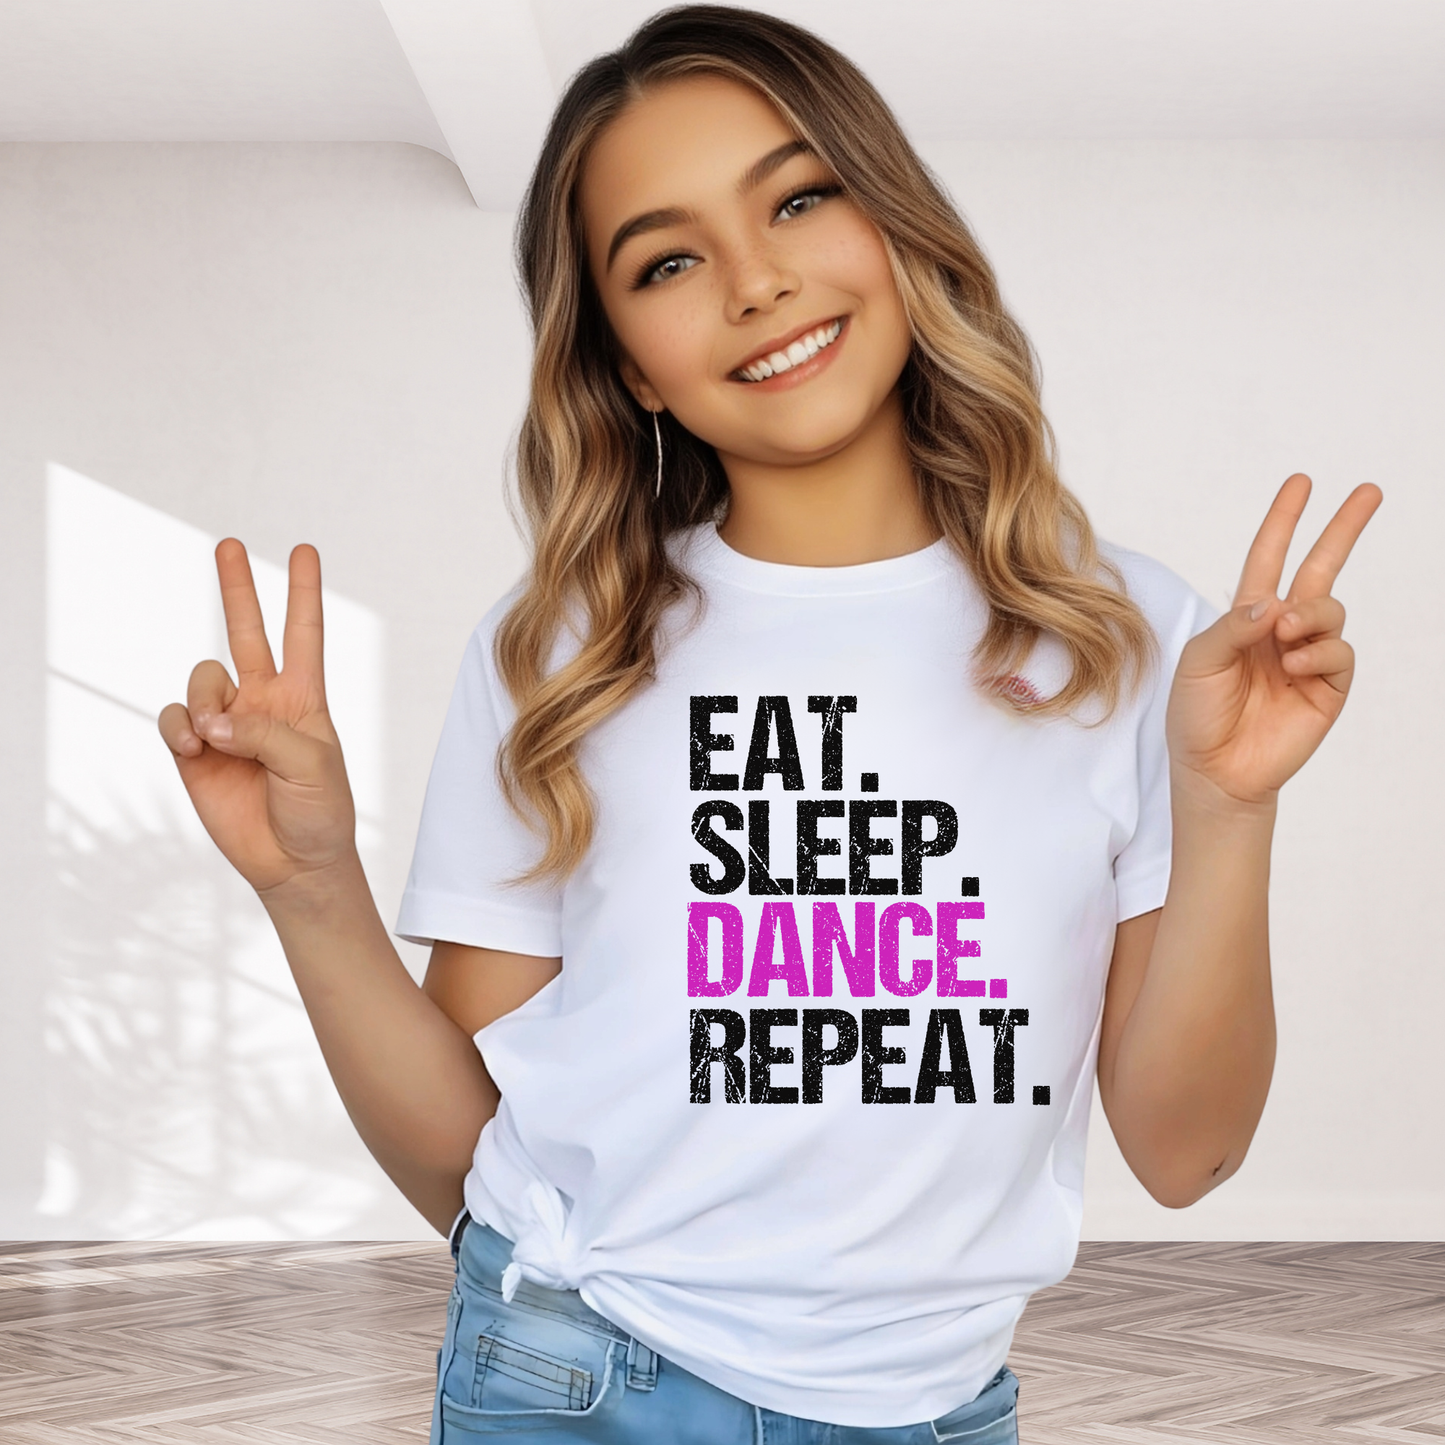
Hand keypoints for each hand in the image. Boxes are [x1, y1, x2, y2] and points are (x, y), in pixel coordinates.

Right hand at [157, 539, 356, 894]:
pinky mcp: (195, 752)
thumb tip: (212, 722)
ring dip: (205, 700)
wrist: (295, 862)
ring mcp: (227, 724)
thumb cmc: (319, 811)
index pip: (304, 633)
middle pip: (246, 632)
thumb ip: (264, 733)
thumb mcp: (311, 765)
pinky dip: (180, 727)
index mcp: (303, 697)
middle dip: (237, 589)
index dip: (303, 592)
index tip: (305, 550)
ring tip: (216, 736)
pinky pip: (174, 720)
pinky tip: (194, 746)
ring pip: (203, 679)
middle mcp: (262, 702)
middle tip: (229, 545)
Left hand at [1165, 473, 1382, 809]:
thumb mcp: (1197, 664)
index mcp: (1245, 618)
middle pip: (1320, 568)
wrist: (1216, 772)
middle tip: (1369, 490)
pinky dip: (1318, 652)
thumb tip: (1274, 601)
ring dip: (1309, 614)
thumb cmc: (1197, 717)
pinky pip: (1338, 651)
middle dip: (1343, 530)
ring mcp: (1308, 657)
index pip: (1268, 558)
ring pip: (1330, 609)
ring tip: (1284, 638)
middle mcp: (1280, 631)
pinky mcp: (1328, 687)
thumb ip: (1231, 627)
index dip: (1283, 521)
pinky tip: (1294, 665)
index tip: (1301, 482)